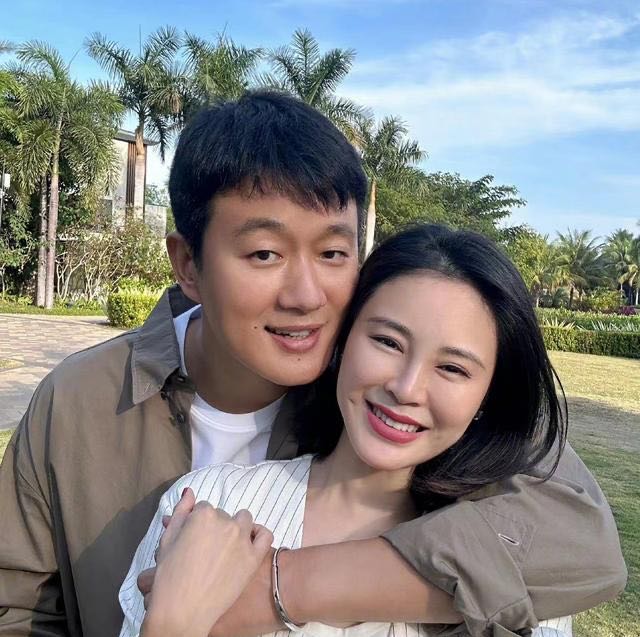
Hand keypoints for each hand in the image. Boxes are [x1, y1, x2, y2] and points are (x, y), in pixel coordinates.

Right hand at [141, 492, 272, 636]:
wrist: (182, 611)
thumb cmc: (169, 577)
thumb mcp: (167, 541)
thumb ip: (180, 512)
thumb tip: (190, 492)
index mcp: (203, 514)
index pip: (204, 508)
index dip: (198, 524)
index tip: (194, 540)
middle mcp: (225, 522)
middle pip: (223, 515)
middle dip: (216, 528)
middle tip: (206, 550)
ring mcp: (242, 539)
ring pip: (244, 520)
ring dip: (237, 528)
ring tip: (226, 548)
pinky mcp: (254, 557)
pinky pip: (265, 536)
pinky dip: (259, 535)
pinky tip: (249, 543)